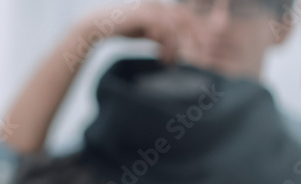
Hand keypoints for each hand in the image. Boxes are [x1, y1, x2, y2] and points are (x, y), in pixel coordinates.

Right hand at [74, 1, 193, 62]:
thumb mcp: (146, 33)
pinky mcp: (144, 15)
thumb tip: (173, 51)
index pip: (186, 17)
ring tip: (169, 62)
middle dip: (196, 37)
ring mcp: (152, 8)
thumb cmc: (123, 28)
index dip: (197, 31)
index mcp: (162, 7)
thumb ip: (160, 37)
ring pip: (174, 27)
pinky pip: (163, 30)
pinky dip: (166, 46)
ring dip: (175, 47)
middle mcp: (159, 5)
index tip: (202, 50)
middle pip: (186, 19)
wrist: (98, 25)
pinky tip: (162, 58)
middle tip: (200, 56)